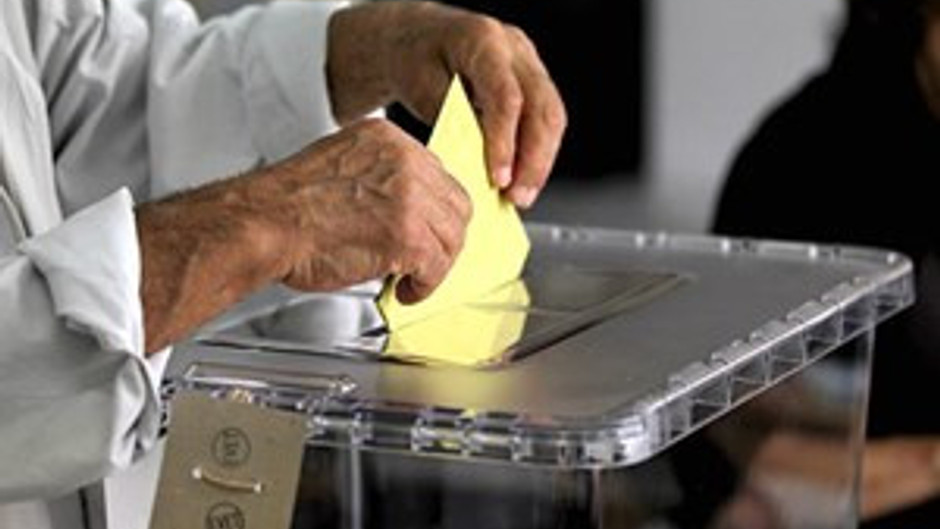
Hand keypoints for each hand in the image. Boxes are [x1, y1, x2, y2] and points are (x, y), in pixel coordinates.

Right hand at [266, 118, 471, 302]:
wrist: (264, 224)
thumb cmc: (285, 206)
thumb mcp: (338, 166)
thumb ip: (375, 177)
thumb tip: (396, 207)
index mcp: (387, 140)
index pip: (437, 174)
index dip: (433, 209)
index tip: (427, 226)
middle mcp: (404, 162)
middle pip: (455, 204)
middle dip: (443, 236)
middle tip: (426, 257)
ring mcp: (410, 197)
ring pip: (452, 237)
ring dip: (435, 264)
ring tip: (413, 278)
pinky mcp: (409, 235)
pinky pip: (437, 266)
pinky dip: (425, 285)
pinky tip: (406, 289)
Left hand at [327, 2, 566, 208]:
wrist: (416, 37)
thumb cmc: (414, 59)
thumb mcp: (419, 85)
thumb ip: (449, 118)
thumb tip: (476, 163)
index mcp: (484, 40)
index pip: (507, 98)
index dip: (506, 143)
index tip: (499, 180)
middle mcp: (515, 48)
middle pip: (542, 109)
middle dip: (533, 161)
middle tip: (517, 198)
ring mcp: (528, 62)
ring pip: (552, 117)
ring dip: (540, 162)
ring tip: (522, 196)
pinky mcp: (532, 80)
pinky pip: (546, 119)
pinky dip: (537, 152)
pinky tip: (523, 179)